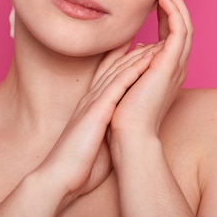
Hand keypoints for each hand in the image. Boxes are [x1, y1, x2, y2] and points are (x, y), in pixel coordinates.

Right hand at [35, 41, 160, 206]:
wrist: (58, 178)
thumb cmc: (78, 167)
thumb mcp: (96, 143)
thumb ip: (108, 131)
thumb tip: (121, 133)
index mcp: (91, 107)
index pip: (108, 76)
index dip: (124, 61)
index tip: (140, 49)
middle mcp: (91, 99)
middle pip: (115, 68)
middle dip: (135, 51)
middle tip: (155, 37)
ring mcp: (93, 103)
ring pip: (118, 71)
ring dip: (139, 55)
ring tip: (158, 42)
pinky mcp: (97, 111)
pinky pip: (117, 84)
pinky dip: (133, 69)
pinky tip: (148, 59)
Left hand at [109, 0, 192, 137]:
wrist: (128, 133)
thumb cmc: (123, 113)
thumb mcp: (129, 78)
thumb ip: (135, 61)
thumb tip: (138, 43)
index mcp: (165, 71)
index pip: (170, 38)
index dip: (166, 17)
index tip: (157, 0)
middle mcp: (175, 67)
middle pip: (182, 30)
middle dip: (175, 7)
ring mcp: (176, 66)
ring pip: (185, 27)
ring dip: (177, 5)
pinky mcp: (172, 64)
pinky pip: (179, 31)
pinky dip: (174, 12)